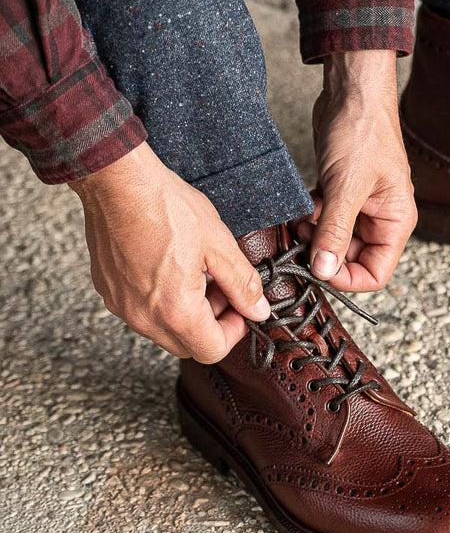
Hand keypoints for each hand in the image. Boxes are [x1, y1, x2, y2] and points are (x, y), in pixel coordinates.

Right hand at [70, 143, 269, 362]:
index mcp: (175, 311)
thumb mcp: (220, 245)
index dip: (234, 331)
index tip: (240, 307)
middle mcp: (143, 317)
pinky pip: (142, 312)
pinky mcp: (109, 291)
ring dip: (188, 313)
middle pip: (187, 345)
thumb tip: (258, 311)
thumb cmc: (166, 208)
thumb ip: (243, 284)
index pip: (212, 350)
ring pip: (164, 330)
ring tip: (198, 273)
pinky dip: (163, 301)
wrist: (117, 182)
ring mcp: (121, 306)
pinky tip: (172, 268)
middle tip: (222, 289)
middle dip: (212, 324)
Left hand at [295, 50, 416, 291]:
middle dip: (323, 253)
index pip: (376, 273)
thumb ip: (335, 232)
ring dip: (312, 235)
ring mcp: (360, 207)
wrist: (352, 90)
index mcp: (395, 221)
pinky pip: (323, 220)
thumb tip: (324, 271)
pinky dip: (309, 218)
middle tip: (301, 240)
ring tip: (300, 218)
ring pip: (333, 240)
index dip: (347, 278)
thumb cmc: (363, 130)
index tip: (318, 270)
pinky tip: (302, 205)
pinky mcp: (340, 194)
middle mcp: (380, 219)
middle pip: (351, 259)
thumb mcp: (347, 186)